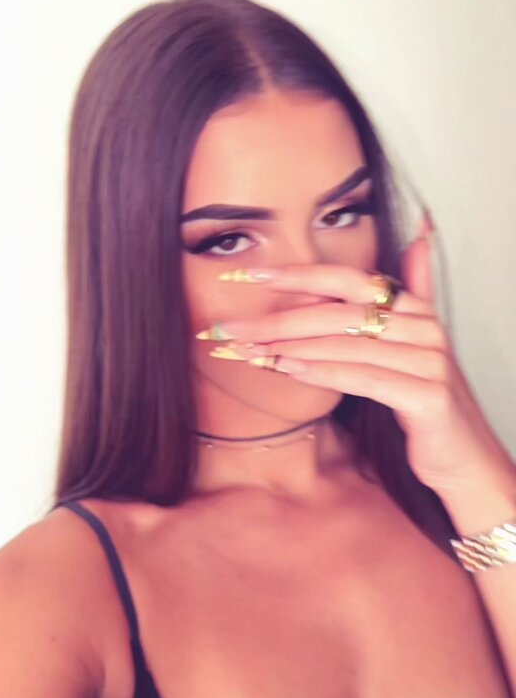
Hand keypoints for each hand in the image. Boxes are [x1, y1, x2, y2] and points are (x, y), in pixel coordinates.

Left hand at [205, 214, 515, 503]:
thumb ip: (407, 297)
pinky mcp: (428, 397)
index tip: (252, 275)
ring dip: (288, 347)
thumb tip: (416, 237)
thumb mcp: (410, 349)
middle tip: (232, 328)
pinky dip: (319, 372)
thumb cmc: (424, 405)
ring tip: (248, 350)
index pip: (350, 279)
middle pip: (339, 312)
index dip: (300, 275)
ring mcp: (429, 361)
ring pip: (344, 345)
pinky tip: (285, 370)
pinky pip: (362, 378)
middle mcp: (425, 328)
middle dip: (279, 319)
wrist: (465, 460)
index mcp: (415, 310)